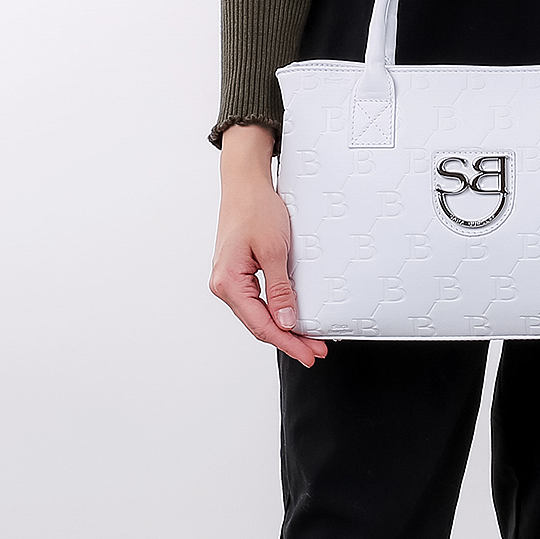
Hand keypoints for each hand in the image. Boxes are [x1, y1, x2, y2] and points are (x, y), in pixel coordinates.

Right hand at [210, 123, 327, 366]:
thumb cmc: (255, 209)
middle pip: (259, 324)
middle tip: (315, 351)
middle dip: (289, 339)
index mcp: (228, 282)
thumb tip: (285, 321)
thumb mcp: (274, 250)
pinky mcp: (239, 274)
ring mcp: (230, 280)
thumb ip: (280, 288)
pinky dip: (276, 312)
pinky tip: (291, 318)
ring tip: (308, 340)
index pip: (261, 325)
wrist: (245, 184)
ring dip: (283, 328)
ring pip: (258, 315)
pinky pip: (258, 301)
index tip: (309, 353)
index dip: (287, 342)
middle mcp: (224, 285)